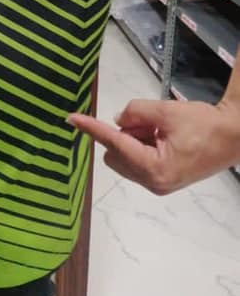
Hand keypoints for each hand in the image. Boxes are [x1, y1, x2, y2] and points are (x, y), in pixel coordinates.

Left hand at [67, 98, 239, 194]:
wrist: (233, 136)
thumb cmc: (205, 125)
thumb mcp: (166, 111)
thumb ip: (136, 112)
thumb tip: (117, 119)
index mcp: (154, 168)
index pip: (114, 143)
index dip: (92, 128)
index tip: (72, 119)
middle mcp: (153, 182)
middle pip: (115, 153)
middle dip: (125, 133)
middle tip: (150, 121)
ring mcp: (158, 184)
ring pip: (125, 157)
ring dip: (134, 139)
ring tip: (161, 128)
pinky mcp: (163, 180)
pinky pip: (138, 160)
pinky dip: (143, 145)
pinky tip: (163, 136)